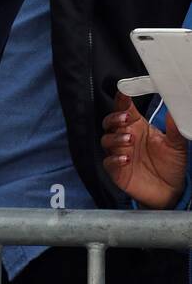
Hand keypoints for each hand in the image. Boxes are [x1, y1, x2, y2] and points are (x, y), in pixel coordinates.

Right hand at [101, 91, 187, 208]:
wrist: (170, 192)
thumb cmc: (171, 165)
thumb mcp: (176, 145)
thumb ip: (174, 128)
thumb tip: (175, 108)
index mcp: (137, 126)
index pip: (124, 108)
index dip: (121, 99)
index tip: (123, 91)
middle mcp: (125, 137)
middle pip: (109, 121)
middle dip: (115, 118)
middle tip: (126, 119)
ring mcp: (119, 153)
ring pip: (106, 140)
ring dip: (116, 138)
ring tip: (130, 140)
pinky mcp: (117, 170)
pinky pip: (108, 162)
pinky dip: (115, 159)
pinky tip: (126, 159)